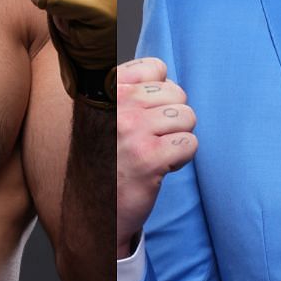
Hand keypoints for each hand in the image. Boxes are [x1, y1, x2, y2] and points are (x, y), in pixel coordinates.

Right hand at [114, 57, 196, 249]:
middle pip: (176, 93)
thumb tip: (164, 76)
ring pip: (187, 116)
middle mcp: (115, 105)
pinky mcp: (149, 158)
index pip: (155, 68)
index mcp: (103, 89)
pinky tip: (159, 167)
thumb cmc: (103, 161)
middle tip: (148, 139)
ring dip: (177, 137)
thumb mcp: (100, 114)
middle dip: (171, 117)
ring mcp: (132, 130)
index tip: (142, 115)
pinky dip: (181, 158)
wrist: (90, 212)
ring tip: (153, 153)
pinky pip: (190, 143)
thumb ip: (126, 89)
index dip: (158, 93)